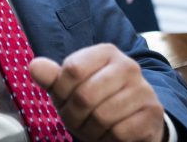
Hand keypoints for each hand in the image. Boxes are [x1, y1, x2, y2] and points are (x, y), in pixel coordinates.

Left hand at [30, 43, 165, 141]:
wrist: (135, 119)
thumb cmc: (96, 99)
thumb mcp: (71, 87)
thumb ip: (52, 77)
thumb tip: (34, 67)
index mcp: (106, 52)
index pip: (72, 69)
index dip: (61, 91)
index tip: (64, 99)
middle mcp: (128, 66)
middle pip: (84, 95)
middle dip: (74, 116)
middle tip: (76, 120)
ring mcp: (143, 89)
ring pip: (102, 116)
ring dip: (90, 130)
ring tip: (93, 128)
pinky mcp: (152, 113)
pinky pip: (119, 132)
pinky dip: (108, 139)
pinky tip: (110, 134)